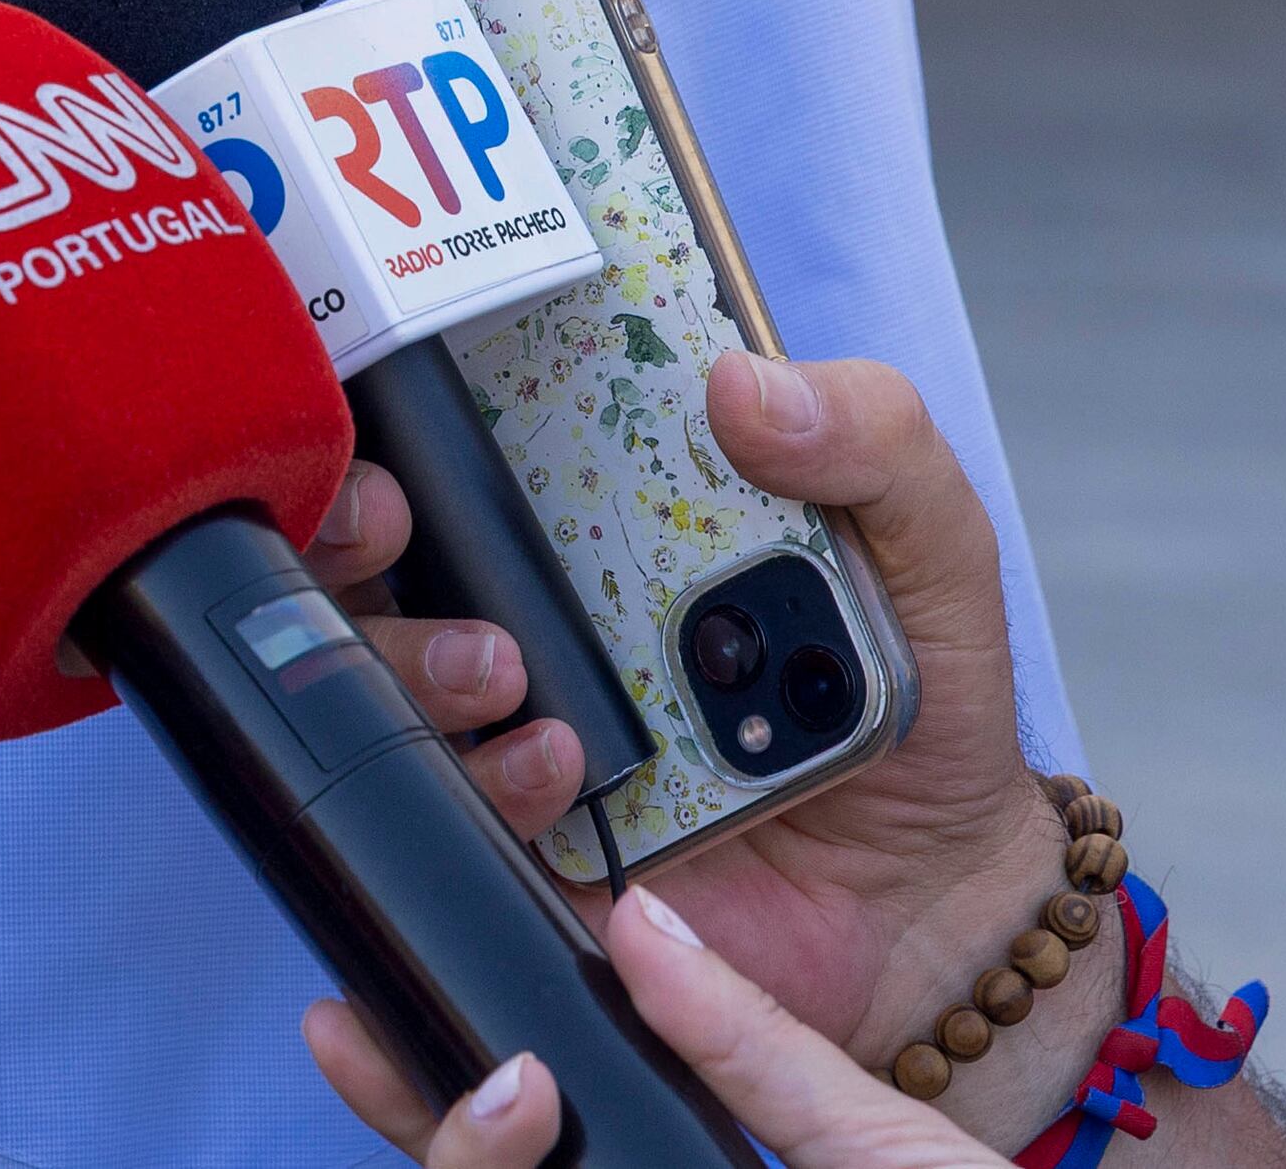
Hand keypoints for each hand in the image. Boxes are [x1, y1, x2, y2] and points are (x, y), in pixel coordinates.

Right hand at [337, 355, 1101, 1131]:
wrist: (936, 905)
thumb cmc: (921, 707)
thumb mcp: (931, 548)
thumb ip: (875, 441)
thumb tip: (744, 381)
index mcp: (614, 520)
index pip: (469, 437)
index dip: (398, 406)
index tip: (394, 399)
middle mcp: (544, 614)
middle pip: (380, 551)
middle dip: (350, 520)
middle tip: (391, 519)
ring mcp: (525, 726)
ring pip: (388, 676)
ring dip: (415, 654)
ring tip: (500, 667)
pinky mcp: (532, 839)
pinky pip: (454, 808)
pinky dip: (492, 776)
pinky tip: (565, 768)